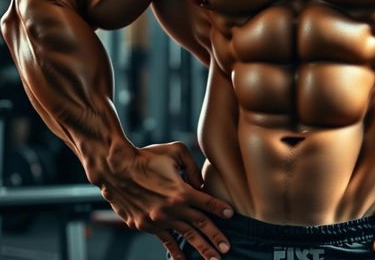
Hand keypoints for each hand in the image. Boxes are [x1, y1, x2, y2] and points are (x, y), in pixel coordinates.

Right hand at [97, 141, 233, 259]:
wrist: (116, 169)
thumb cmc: (148, 156)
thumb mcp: (176, 151)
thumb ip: (193, 166)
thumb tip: (201, 184)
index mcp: (181, 191)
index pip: (207, 203)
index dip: (220, 209)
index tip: (231, 215)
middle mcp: (172, 209)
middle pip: (200, 225)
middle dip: (216, 237)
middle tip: (228, 248)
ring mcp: (158, 220)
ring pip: (186, 237)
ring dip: (201, 248)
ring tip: (214, 259)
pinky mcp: (145, 226)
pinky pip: (165, 241)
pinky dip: (175, 252)